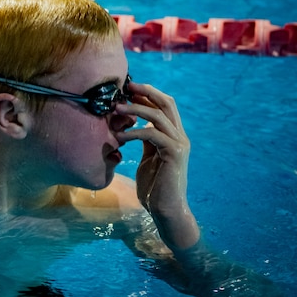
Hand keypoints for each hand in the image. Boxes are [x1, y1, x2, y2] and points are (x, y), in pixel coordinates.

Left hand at [115, 82, 198, 249]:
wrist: (166, 210)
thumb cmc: (155, 186)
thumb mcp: (149, 157)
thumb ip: (147, 140)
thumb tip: (136, 124)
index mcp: (175, 135)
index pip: (165, 105)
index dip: (148, 93)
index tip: (129, 87)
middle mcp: (180, 136)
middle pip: (167, 103)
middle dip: (146, 91)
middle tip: (126, 87)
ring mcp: (180, 144)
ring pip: (158, 116)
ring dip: (135, 109)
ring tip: (116, 108)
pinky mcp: (174, 154)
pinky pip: (153, 134)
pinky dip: (135, 131)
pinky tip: (120, 136)